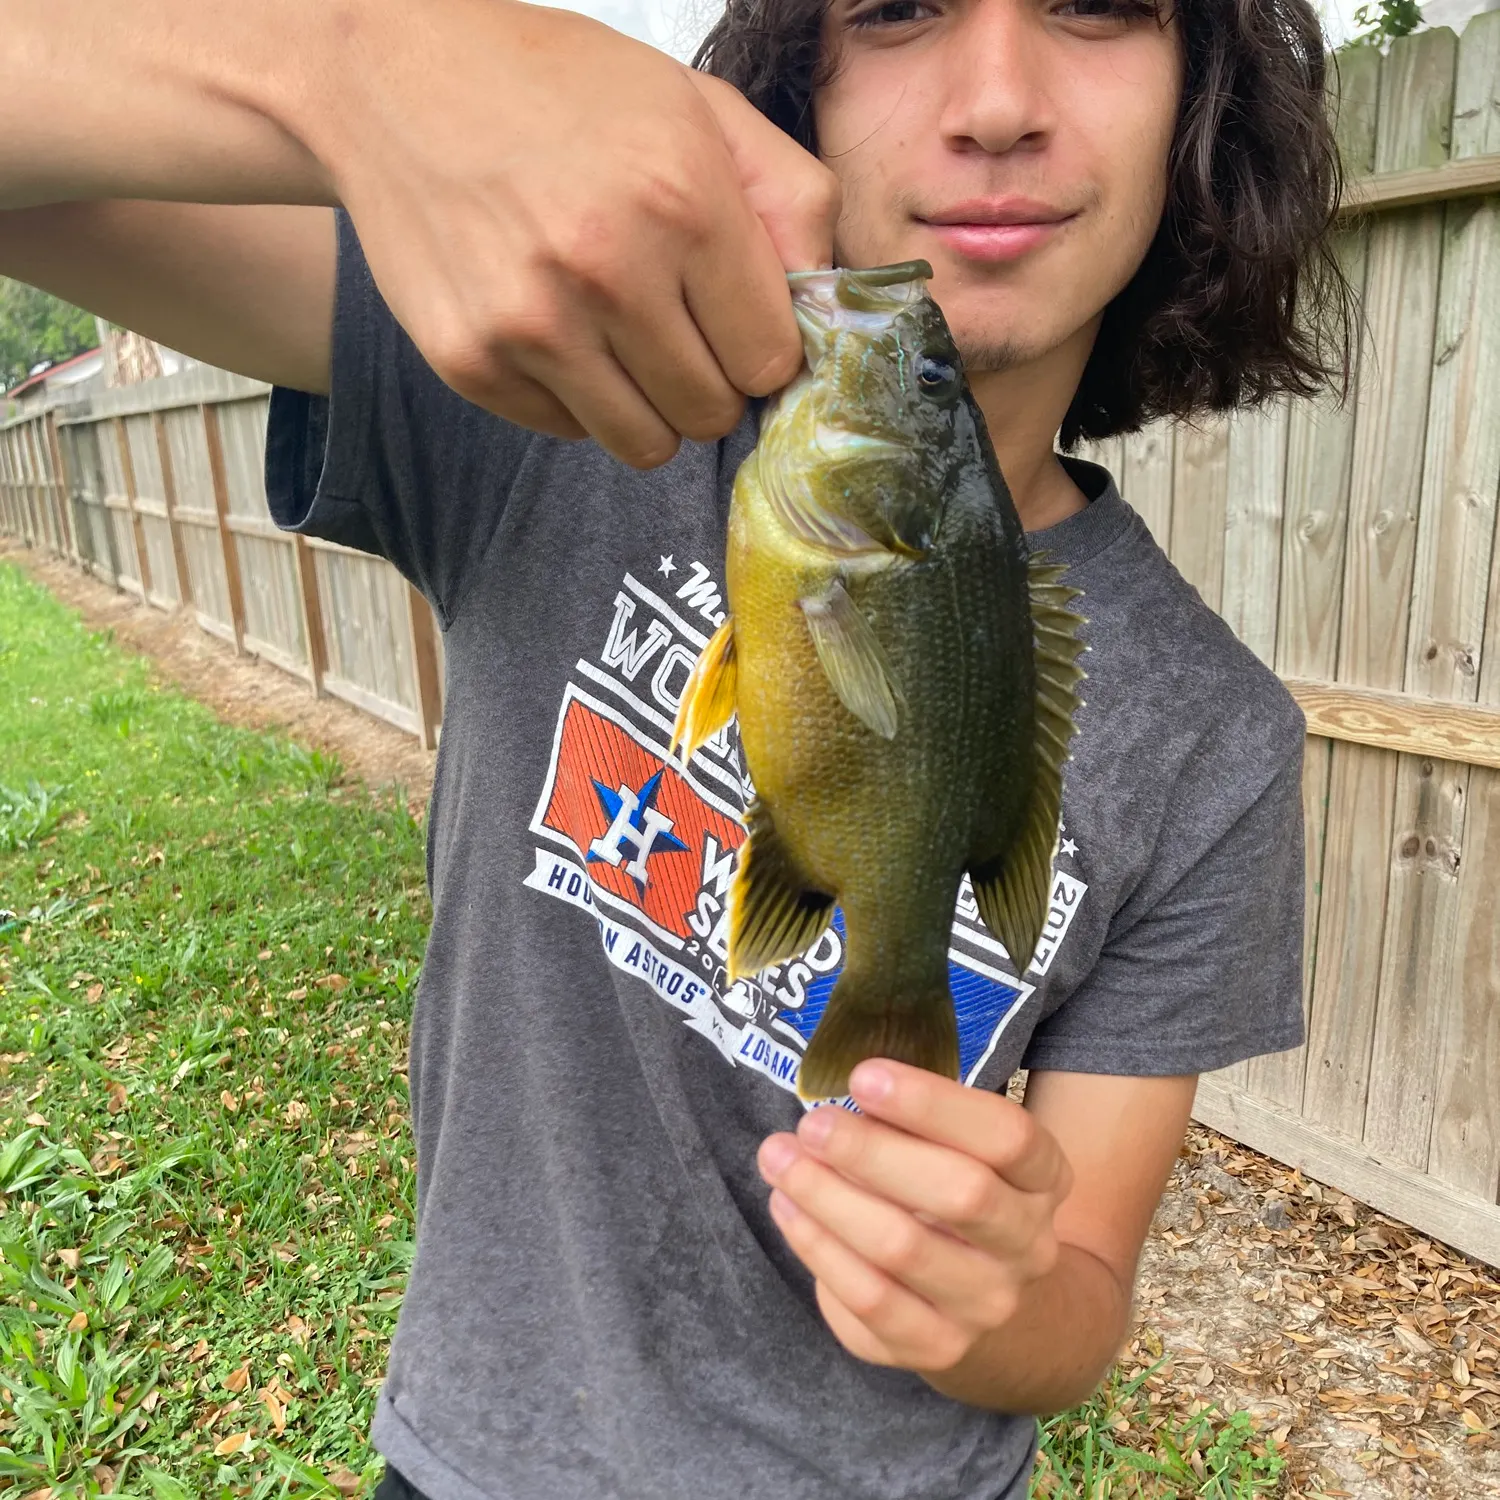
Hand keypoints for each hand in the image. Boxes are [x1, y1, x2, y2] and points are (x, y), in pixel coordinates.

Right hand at [301, 0, 838, 466]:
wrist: (388, 77)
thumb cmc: (561, 90)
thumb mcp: (699, 108)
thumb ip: (790, 200)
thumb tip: (830, 305)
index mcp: (681, 200)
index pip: (770, 360)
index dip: (760, 347)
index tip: (735, 321)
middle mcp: (605, 270)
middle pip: (710, 413)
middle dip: (708, 382)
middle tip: (674, 327)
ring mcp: (529, 325)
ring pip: (644, 445)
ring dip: (648, 406)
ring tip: (619, 336)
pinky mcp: (470, 362)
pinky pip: (569, 432)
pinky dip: (577, 399)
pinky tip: (555, 327)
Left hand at [758, 1059, 1073, 1374]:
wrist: (985, 1298)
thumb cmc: (953, 1190)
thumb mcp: (960, 1146)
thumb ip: (914, 1119)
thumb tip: (840, 1096)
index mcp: (1044, 1177)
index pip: (1006, 1135)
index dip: (933, 1103)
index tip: (862, 1076)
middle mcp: (1029, 1244)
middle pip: (962, 1193)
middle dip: (873, 1152)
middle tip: (812, 1123)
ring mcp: (986, 1304)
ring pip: (903, 1249)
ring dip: (829, 1197)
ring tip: (779, 1157)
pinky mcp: (936, 1346)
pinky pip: (868, 1299)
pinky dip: (818, 1247)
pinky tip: (786, 1205)